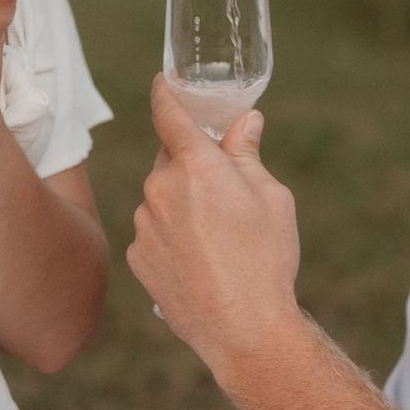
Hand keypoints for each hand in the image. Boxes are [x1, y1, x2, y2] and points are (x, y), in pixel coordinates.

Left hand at [128, 76, 301, 374]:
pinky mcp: (137, 257)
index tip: (163, 81)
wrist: (243, 329)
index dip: (165, 92)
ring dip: (181, 206)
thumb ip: (248, 155)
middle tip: (225, 194)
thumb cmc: (266, 259)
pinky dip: (172, 238)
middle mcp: (159, 188)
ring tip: (218, 242)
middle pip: (170, 161)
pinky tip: (201, 263)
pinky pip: (154, 233)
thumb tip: (244, 121)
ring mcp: (144, 225)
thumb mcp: (271, 198)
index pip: (168, 113)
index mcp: (196, 165)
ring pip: (161, 200)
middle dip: (193, 167)